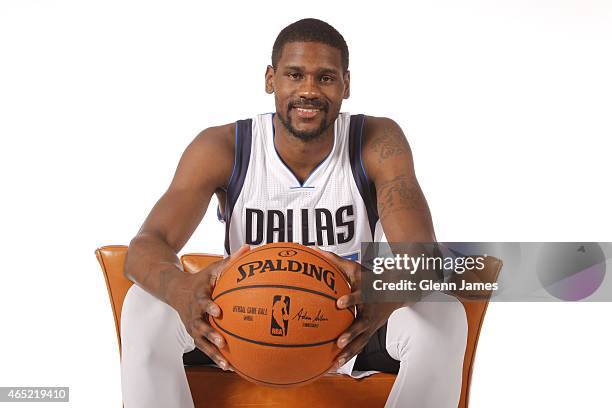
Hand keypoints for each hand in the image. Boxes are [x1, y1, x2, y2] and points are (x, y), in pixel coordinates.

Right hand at [167, 244, 250, 370]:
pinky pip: (205, 349)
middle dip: (210, 335)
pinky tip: (229, 367)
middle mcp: (193, 314)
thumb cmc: (199, 279)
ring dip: (213, 354)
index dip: (209, 306)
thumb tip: (249, 247)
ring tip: (226, 364)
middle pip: (200, 326)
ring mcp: (192, 326)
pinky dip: (215, 358)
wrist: (174, 290)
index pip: (203, 302)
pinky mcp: (194, 335)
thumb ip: (230, 260)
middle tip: (222, 342)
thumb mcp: (212, 268)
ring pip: (202, 343)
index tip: (218, 311)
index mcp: (198, 297)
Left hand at [315, 248, 403, 368]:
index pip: (360, 297)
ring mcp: (372, 325)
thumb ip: (334, 261)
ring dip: (350, 352)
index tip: (339, 303)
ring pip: (361, 341)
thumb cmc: (371, 278)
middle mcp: (371, 311)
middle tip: (339, 342)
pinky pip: (359, 347)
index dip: (351, 299)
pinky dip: (348, 356)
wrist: (397, 291)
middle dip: (351, 334)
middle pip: (362, 325)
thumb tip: (314, 250)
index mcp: (367, 294)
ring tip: (336, 362)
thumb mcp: (355, 268)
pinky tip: (334, 366)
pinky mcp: (370, 334)